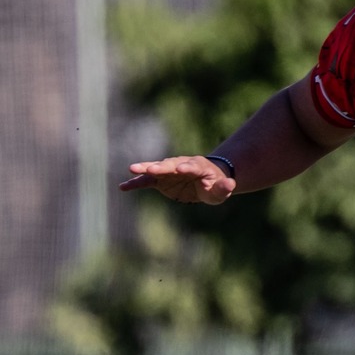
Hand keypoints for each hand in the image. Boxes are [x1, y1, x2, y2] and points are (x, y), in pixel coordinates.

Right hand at [118, 155, 235, 203]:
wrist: (204, 182)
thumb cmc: (214, 186)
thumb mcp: (221, 190)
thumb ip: (225, 187)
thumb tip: (231, 185)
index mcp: (198, 166)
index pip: (192, 165)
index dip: (186, 167)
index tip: (180, 168)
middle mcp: (181, 165)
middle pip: (170, 164)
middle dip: (161, 166)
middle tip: (151, 168)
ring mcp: (168, 171)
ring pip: (156, 169)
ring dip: (145, 169)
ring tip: (132, 169)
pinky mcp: (160, 179)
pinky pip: (146, 181)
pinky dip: (135, 183)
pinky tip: (123, 187)